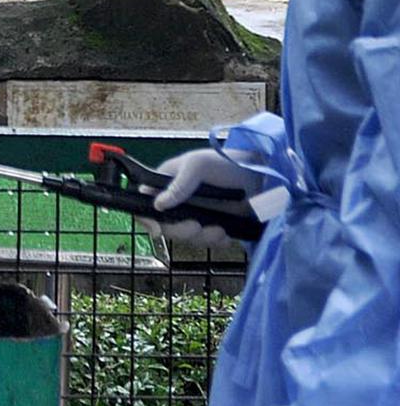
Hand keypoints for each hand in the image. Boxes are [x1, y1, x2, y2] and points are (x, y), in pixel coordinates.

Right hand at [138, 146, 259, 248]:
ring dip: (201, 238)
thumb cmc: (226, 163)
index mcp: (166, 182)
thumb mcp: (198, 167)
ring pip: (185, 236)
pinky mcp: (211, 226)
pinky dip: (215, 242)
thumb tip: (158, 204)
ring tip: (219, 230)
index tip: (158, 229)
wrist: (261, 178)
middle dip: (180, 230)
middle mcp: (177, 200)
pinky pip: (205, 242)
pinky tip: (225, 234)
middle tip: (196, 226)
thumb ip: (178, 185)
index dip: (146, 216)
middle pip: (165, 225)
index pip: (145, 201)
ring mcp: (194, 214)